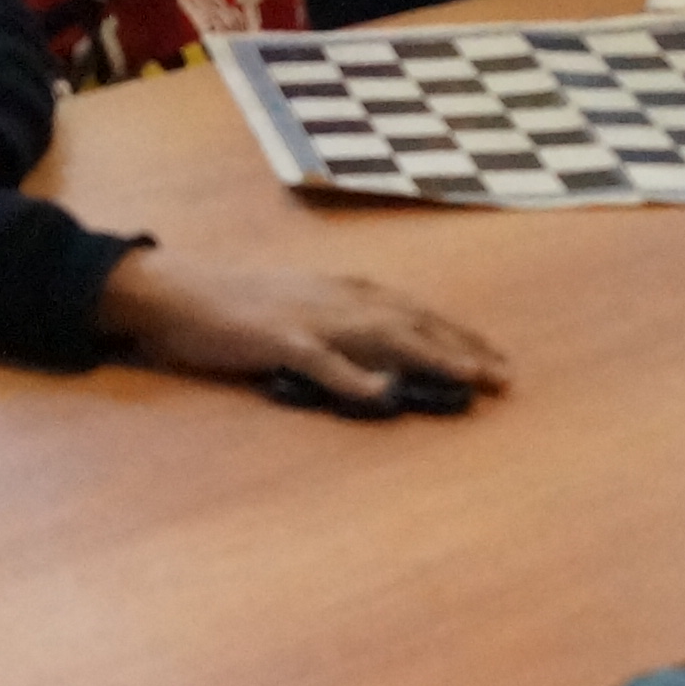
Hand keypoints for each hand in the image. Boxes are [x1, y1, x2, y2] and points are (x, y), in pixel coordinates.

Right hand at [97, 251, 511, 408]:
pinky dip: (355, 377)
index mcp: (347, 291)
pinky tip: (384, 394)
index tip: (497, 360)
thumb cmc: (240, 307)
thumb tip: (385, 365)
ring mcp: (311, 318)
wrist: (180, 293)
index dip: (461, 335)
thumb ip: (344, 333)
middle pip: (415, 322)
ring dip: (430, 356)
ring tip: (468, 380)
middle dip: (463, 348)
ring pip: (383, 335)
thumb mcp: (303, 310)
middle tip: (504, 376)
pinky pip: (323, 360)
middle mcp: (339, 298)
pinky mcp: (279, 339)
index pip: (418, 312)